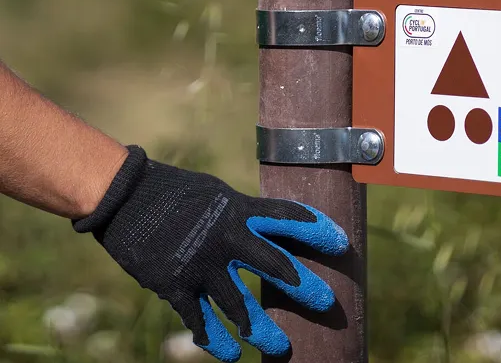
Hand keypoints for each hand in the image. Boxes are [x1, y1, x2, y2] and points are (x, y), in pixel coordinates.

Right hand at [73, 146, 347, 361]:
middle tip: (328, 303)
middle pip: (276, 267)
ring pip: (240, 306)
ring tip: (282, 348)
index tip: (342, 243)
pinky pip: (200, 321)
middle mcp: (226, 238)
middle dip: (305, 287)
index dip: (318, 230)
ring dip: (263, 330)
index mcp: (238, 210)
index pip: (288, 219)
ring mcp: (201, 264)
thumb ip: (241, 214)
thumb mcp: (216, 194)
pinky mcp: (175, 284)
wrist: (123, 196)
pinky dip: (215, 341)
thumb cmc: (172, 190)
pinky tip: (230, 355)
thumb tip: (266, 226)